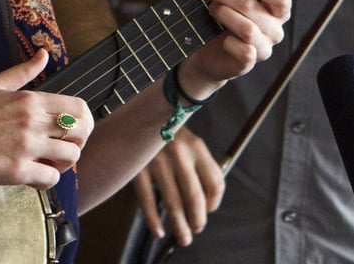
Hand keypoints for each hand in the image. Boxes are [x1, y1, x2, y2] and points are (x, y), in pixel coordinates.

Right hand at [0, 49, 92, 189]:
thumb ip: (22, 72)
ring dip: (63, 164)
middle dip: (78, 143)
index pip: (79, 107)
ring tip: (46, 165)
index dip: (84, 122)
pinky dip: (47, 182)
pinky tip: (33, 179)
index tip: (73, 132)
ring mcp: (26, 145)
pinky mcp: (16, 171)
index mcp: (30, 99)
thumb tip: (43, 54)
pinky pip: (51, 179)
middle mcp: (32, 120)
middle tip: (62, 151)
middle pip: (82, 131)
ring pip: (71, 156)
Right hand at [132, 128, 223, 245]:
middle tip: (196, 231)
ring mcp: (157, 160)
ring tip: (183, 238)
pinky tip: (158, 230)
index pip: (215, 182)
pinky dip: (153, 219)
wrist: (138, 116)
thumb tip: (205, 204)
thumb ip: (199, 167)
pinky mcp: (137, 167)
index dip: (214, 203)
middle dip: (197, 220)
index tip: (208, 212)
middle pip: (195, 196)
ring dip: (179, 225)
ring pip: (172, 202)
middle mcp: (179, 153)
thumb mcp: (188, 142)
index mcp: (197, 147)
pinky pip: (147, 199)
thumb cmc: (168, 134)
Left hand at [177, 0, 291, 98]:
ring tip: (210, 10)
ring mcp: (264, 48)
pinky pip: (244, 51)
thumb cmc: (221, 11)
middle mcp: (275, 28)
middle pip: (254, 8)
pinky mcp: (248, 63)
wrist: (203, 50)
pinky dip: (227, 40)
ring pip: (248, 29)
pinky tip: (219, 36)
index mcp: (276, 8)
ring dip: (222, 14)